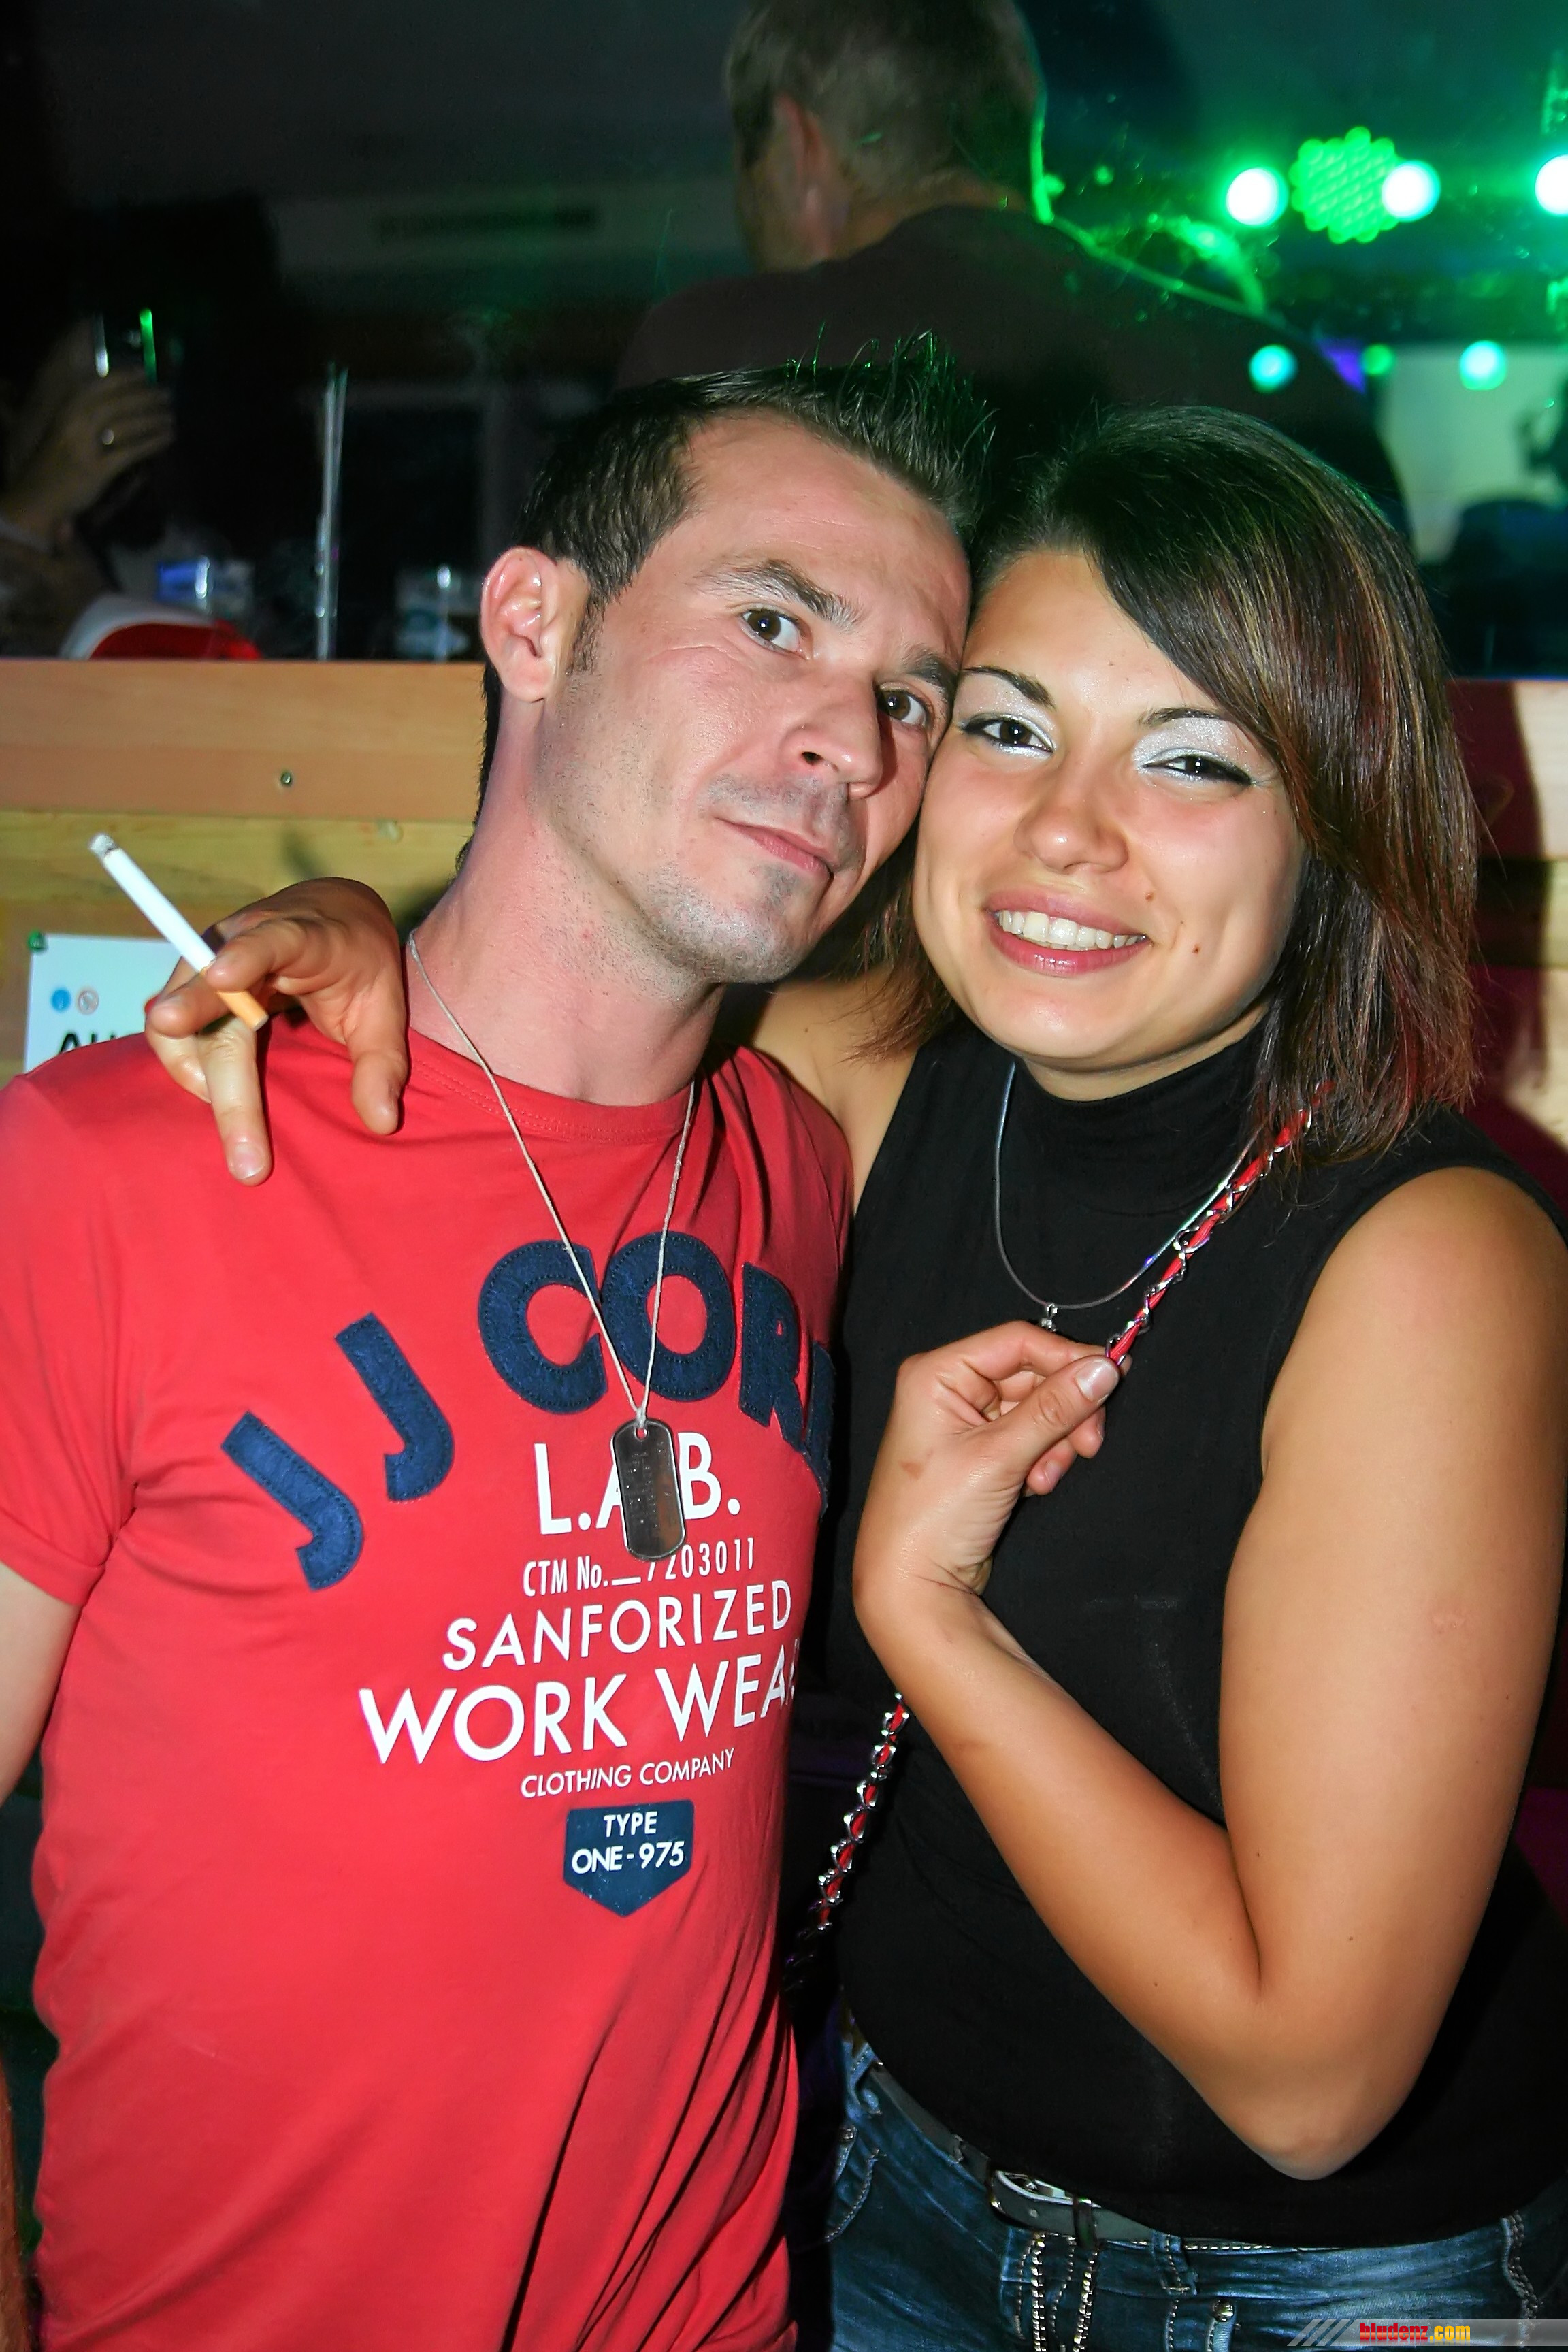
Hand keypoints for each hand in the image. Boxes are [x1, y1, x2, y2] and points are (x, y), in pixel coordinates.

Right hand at [2, 373, 172, 539]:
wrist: (38, 496)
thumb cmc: (55, 462)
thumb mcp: (64, 429)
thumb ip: (84, 415)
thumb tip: (120, 401)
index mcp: (66, 409)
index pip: (98, 386)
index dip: (123, 377)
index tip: (143, 371)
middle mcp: (75, 423)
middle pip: (116, 403)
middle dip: (145, 396)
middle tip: (167, 394)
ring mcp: (85, 446)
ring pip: (126, 425)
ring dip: (152, 418)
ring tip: (171, 416)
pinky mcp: (97, 469)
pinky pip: (131, 452)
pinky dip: (152, 443)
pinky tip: (167, 438)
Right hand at [145, 880, 408, 1181]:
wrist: (330, 915)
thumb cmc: (359, 963)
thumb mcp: (386, 1009)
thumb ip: (383, 1064)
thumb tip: (381, 1123)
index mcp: (303, 937)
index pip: (270, 940)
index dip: (244, 956)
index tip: (222, 976)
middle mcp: (242, 940)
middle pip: (213, 1005)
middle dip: (219, 1077)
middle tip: (243, 1157)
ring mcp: (206, 959)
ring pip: (175, 1022)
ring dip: (196, 1080)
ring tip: (238, 1126)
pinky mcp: (187, 983)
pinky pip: (169, 1031)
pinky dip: (187, 1068)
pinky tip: (216, 1093)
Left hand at [853, 1323, 1117, 1659]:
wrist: (912, 1584)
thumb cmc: (936, 1515)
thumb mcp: (1000, 1456)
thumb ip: (1055, 1408)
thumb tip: (1105, 1369)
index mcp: (938, 1373)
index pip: (1017, 1341)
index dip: (1066, 1357)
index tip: (1110, 1377)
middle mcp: (949, 1388)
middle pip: (1032, 1376)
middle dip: (1063, 1411)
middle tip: (1088, 1443)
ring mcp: (966, 1421)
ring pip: (1037, 1409)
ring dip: (1055, 1441)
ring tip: (1045, 1477)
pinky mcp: (982, 1453)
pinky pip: (1030, 1436)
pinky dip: (1043, 1457)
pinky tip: (1035, 1485)